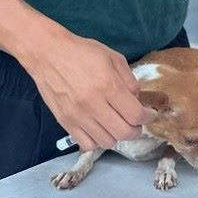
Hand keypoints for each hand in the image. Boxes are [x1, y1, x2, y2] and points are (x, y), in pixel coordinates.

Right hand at [19, 28, 151, 149]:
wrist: (48, 54)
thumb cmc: (82, 52)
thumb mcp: (113, 58)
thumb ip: (129, 80)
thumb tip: (137, 99)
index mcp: (108, 86)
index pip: (135, 115)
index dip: (148, 117)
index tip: (150, 113)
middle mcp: (93, 105)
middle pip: (124, 133)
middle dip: (136, 130)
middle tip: (137, 122)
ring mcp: (78, 116)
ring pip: (107, 142)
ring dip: (117, 136)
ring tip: (118, 125)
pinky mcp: (65, 122)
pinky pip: (87, 144)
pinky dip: (98, 141)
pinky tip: (100, 129)